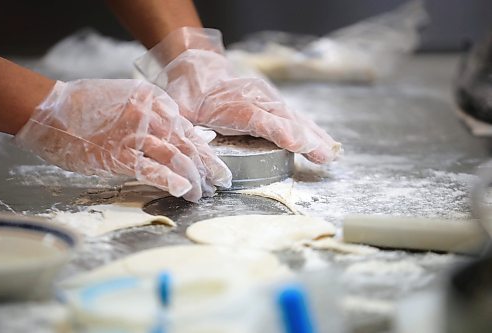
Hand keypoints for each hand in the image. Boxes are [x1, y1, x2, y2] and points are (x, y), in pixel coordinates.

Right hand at [14, 79, 230, 201]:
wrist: (50, 110)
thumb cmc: (89, 107)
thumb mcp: (131, 102)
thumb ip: (162, 119)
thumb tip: (195, 136)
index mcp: (156, 102)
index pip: (190, 131)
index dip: (206, 153)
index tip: (216, 167)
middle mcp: (151, 116)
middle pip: (189, 145)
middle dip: (208, 168)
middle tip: (220, 184)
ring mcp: (135, 135)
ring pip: (175, 157)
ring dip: (194, 179)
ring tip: (203, 194)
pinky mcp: (117, 154)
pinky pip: (150, 169)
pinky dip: (170, 180)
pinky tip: (183, 191)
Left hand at [135, 27, 341, 163]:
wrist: (200, 72)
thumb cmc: (190, 96)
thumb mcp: (181, 111)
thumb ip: (187, 129)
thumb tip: (192, 153)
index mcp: (233, 105)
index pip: (262, 120)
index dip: (280, 132)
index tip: (298, 144)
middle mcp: (256, 99)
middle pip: (285, 119)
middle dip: (306, 138)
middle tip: (325, 156)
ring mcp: (267, 99)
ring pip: (294, 117)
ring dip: (314, 135)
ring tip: (330, 152)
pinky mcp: (272, 102)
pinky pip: (294, 116)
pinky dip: (310, 129)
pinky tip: (322, 141)